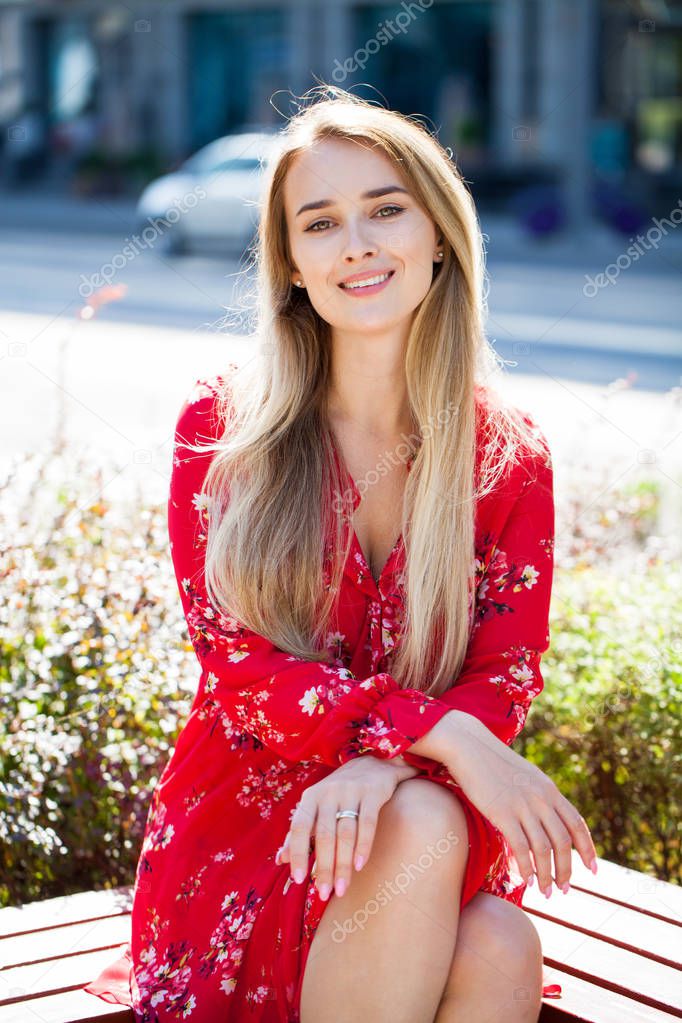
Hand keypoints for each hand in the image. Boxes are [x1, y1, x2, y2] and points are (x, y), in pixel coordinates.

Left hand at [276, 754, 418, 900]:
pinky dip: (363, 846)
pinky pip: (367, 823)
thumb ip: (299, 833)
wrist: (373, 763)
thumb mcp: (315, 808)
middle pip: (324, 835)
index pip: (299, 827)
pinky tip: (360, 865)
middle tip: (324, 894)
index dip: (297, 853)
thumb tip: (281, 860)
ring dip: (343, 864)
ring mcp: (351, 791)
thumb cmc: (338, 793)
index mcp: (311, 797)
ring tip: (341, 889)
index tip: (298, 880)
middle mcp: (328, 792)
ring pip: (345, 833)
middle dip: (323, 867)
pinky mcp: (373, 793)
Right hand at [442, 712, 597, 896]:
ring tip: (547, 892)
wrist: (469, 746)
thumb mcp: (525, 777)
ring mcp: (522, 806)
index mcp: (549, 789)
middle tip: (564, 888)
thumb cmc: (493, 763)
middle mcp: (541, 798)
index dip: (587, 849)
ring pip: (544, 849)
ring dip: (548, 875)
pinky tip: (528, 880)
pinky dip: (528, 867)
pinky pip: (521, 847)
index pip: (577, 823)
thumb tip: (546, 819)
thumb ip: (538, 796)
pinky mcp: (502, 813)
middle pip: (563, 841)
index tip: (592, 869)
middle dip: (567, 869)